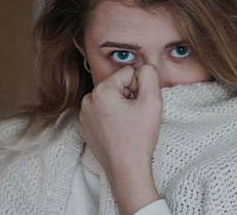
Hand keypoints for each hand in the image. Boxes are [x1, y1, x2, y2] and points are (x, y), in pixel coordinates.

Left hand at [78, 64, 162, 213]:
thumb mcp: (152, 101)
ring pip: (110, 98)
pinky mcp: (85, 127)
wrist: (126, 170)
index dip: (140, 87)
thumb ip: (150, 75)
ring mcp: (84, 115)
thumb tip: (145, 67)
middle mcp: (88, 100)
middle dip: (130, 96)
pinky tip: (119, 131)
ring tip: (127, 124)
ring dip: (121, 106)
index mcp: (101, 91)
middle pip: (117, 85)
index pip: (128, 73)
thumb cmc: (139, 138)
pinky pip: (102, 112)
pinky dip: (112, 117)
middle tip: (135, 116)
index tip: (140, 106)